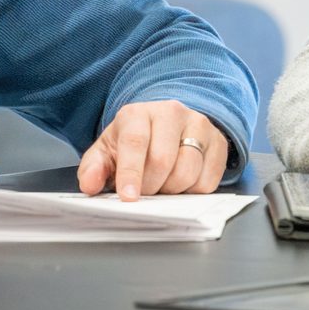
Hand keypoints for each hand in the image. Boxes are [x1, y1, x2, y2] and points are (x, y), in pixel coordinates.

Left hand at [76, 101, 228, 200]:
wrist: (164, 126)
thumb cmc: (133, 142)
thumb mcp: (106, 152)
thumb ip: (93, 168)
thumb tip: (90, 185)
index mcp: (138, 113)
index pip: (135, 142)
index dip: (131, 173)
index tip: (129, 197)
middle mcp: (171, 112)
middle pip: (163, 160)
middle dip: (151, 186)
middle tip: (144, 192)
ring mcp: (198, 124)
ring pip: (188, 171)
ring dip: (172, 191)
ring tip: (162, 185)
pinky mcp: (218, 142)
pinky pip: (208, 180)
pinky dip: (193, 192)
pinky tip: (182, 183)